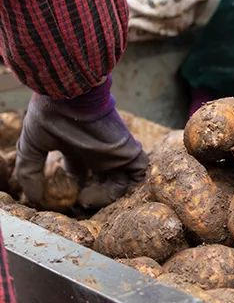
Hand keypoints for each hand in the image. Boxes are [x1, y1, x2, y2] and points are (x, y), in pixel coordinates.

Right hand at [14, 78, 147, 208]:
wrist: (71, 97)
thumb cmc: (50, 116)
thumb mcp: (31, 145)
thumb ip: (30, 171)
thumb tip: (31, 197)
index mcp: (78, 147)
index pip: (80, 172)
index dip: (73, 187)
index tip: (60, 199)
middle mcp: (97, 151)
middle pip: (101, 180)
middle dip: (91, 196)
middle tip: (77, 204)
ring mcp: (115, 153)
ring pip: (118, 183)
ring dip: (103, 197)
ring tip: (84, 200)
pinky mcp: (129, 153)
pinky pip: (135, 177)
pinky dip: (120, 190)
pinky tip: (97, 194)